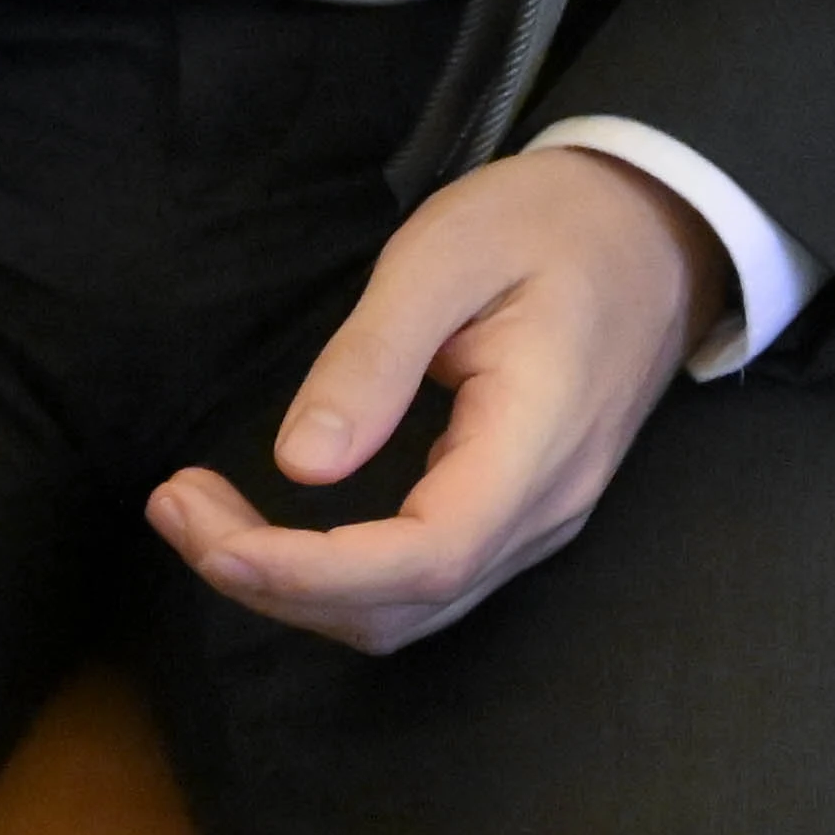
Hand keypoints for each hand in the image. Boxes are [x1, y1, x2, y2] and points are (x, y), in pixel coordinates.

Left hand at [147, 145, 722, 654]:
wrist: (657, 227)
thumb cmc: (553, 221)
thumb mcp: (451, 250)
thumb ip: (375, 355)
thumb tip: (298, 465)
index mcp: (538, 439)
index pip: (424, 557)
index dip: (309, 572)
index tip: (210, 533)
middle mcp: (546, 509)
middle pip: (402, 608)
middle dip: (272, 583)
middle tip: (177, 505)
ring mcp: (540, 522)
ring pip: (407, 613)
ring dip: (295, 588)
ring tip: (204, 517)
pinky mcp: (519, 516)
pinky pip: (421, 585)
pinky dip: (335, 577)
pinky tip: (278, 527)